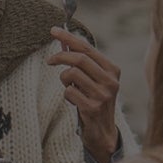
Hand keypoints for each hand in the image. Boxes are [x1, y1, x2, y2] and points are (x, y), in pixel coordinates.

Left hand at [51, 27, 121, 162]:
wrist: (103, 133)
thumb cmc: (95, 101)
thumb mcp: (94, 80)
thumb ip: (84, 63)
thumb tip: (64, 42)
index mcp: (112, 70)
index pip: (87, 48)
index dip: (69, 37)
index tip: (53, 30)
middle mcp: (110, 81)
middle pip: (79, 58)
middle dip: (60, 56)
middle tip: (50, 60)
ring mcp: (102, 95)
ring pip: (72, 74)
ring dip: (64, 79)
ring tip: (68, 86)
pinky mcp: (92, 108)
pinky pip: (69, 92)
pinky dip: (67, 94)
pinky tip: (74, 101)